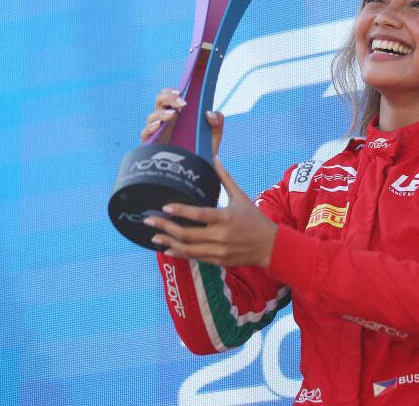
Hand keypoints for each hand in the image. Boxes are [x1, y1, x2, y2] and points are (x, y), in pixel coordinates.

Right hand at [140, 87, 224, 155]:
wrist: (197, 174)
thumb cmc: (202, 153)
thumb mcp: (213, 137)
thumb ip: (217, 123)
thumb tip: (210, 112)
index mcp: (178, 115)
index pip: (169, 97)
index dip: (171, 92)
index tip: (181, 91)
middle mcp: (165, 122)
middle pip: (158, 102)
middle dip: (168, 98)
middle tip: (182, 103)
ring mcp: (157, 133)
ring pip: (151, 117)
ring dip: (161, 113)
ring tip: (173, 115)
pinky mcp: (151, 146)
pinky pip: (145, 134)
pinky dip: (150, 128)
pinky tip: (159, 126)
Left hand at [144, 155, 277, 267]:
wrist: (270, 246)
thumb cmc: (255, 219)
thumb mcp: (241, 197)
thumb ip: (225, 179)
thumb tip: (215, 158)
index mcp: (225, 217)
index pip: (198, 214)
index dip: (180, 211)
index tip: (164, 207)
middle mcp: (220, 235)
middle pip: (187, 234)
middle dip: (165, 228)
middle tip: (149, 221)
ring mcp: (218, 250)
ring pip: (187, 248)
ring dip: (169, 242)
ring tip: (154, 237)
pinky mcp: (218, 260)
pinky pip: (194, 257)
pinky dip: (179, 254)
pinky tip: (168, 249)